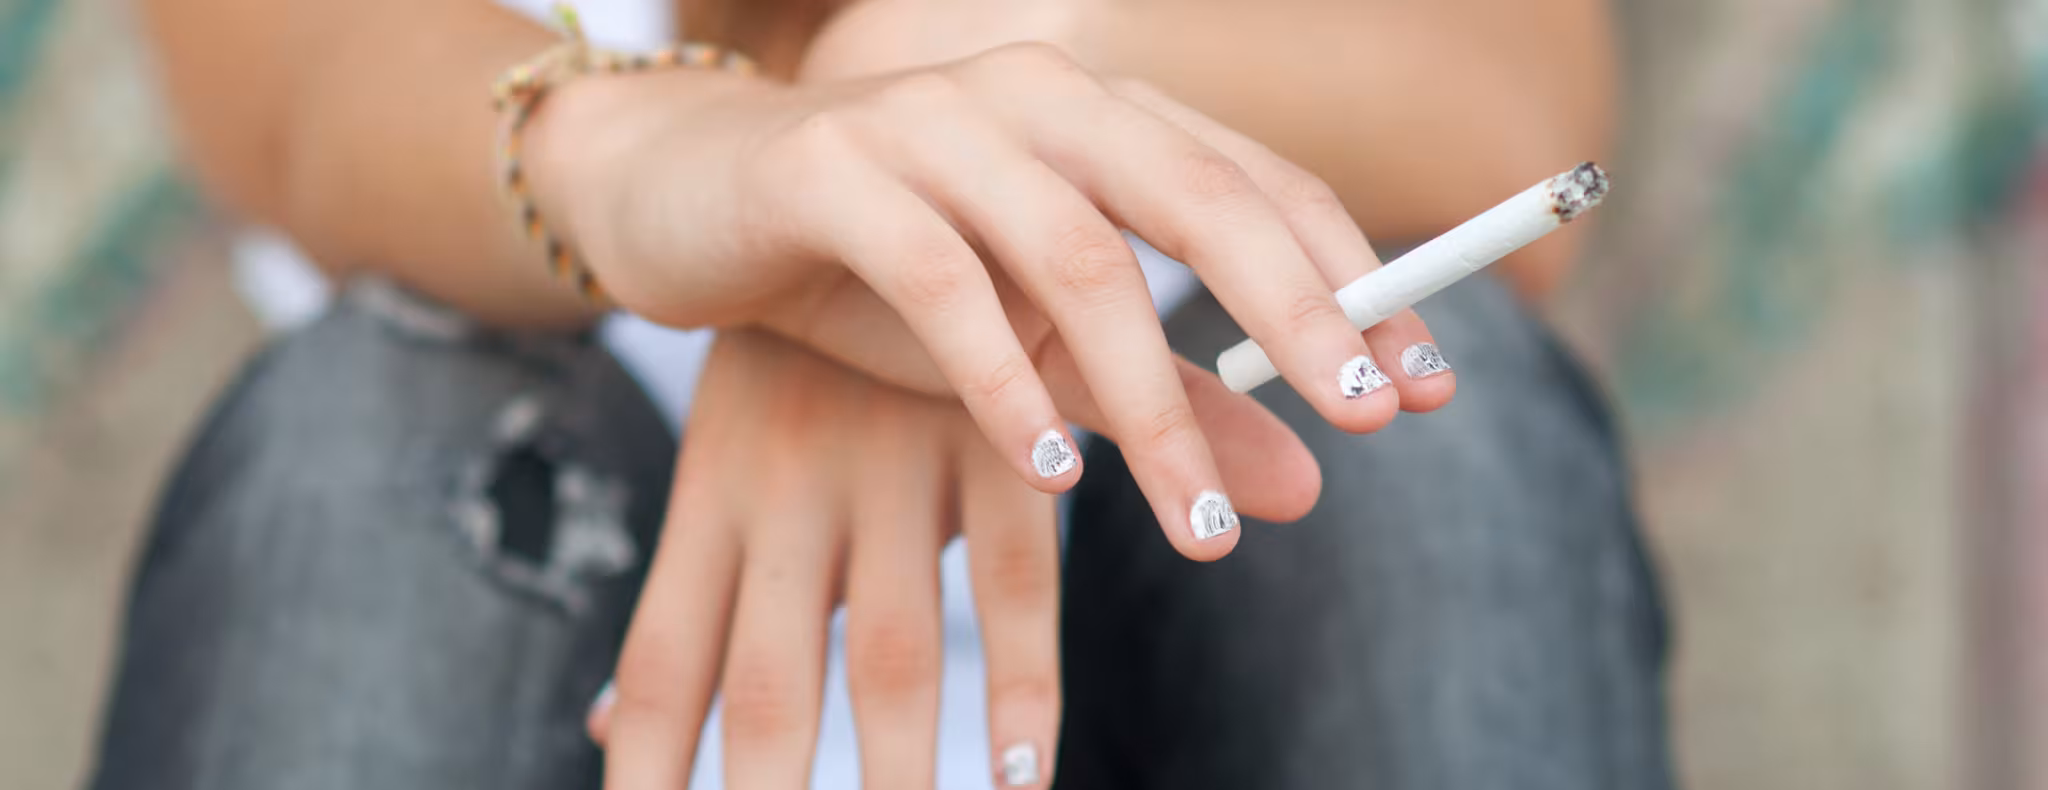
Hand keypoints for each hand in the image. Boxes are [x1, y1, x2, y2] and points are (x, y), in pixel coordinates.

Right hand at [531, 42, 1454, 556]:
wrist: (686, 195)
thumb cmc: (874, 264)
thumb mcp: (1035, 341)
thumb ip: (1165, 399)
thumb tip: (1305, 488)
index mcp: (1101, 118)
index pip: (1259, 186)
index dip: (1356, 282)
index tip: (1427, 391)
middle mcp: (1036, 98)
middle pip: (1198, 199)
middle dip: (1296, 316)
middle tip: (1368, 423)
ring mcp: (934, 123)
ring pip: (1077, 256)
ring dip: (1148, 398)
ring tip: (1194, 525)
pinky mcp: (834, 168)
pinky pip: (941, 278)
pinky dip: (1002, 381)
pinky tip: (1047, 472)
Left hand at [590, 331, 1062, 787]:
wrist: (892, 183)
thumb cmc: (796, 375)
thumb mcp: (723, 471)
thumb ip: (686, 609)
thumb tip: (599, 730)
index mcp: (714, 498)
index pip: (664, 666)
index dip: (646, 769)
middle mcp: (791, 493)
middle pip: (769, 686)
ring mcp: (893, 467)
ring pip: (890, 649)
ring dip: (898, 769)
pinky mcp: (991, 439)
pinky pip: (1014, 581)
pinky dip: (1020, 685)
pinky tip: (1019, 775)